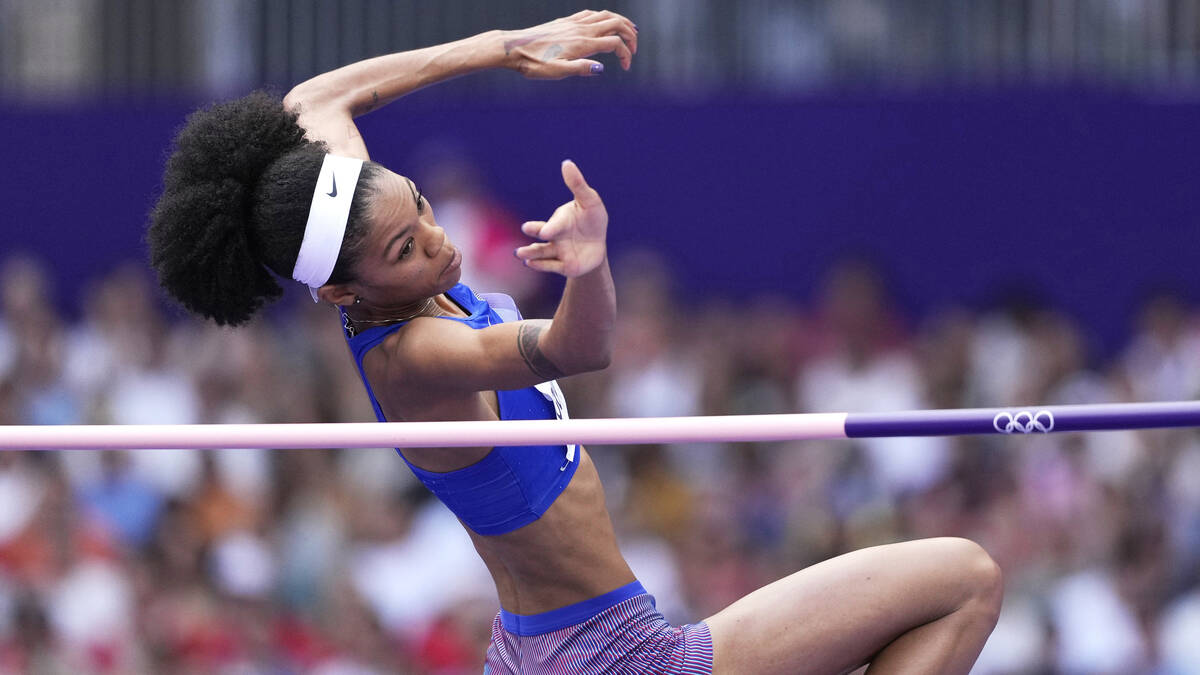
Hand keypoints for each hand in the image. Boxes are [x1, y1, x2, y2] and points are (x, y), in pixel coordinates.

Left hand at [501, 10, 637, 78]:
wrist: (513, 48)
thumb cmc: (533, 63)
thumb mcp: (556, 72)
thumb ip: (580, 69)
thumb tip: (601, 68)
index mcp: (582, 43)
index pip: (615, 43)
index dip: (626, 54)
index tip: (625, 68)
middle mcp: (580, 29)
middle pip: (616, 23)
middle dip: (630, 34)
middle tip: (634, 48)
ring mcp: (573, 23)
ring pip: (605, 15)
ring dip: (621, 22)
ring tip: (629, 32)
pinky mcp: (566, 21)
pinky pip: (591, 13)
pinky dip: (604, 17)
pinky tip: (604, 24)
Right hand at [516, 160, 607, 277]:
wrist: (597, 246)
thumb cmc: (592, 220)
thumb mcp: (589, 201)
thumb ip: (577, 185)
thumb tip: (566, 163)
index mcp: (559, 222)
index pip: (553, 225)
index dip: (548, 228)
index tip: (544, 232)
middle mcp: (555, 237)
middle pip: (542, 238)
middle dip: (534, 235)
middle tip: (525, 233)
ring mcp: (558, 252)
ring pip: (541, 253)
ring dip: (530, 253)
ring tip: (519, 254)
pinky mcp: (564, 266)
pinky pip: (552, 266)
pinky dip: (541, 265)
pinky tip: (530, 264)